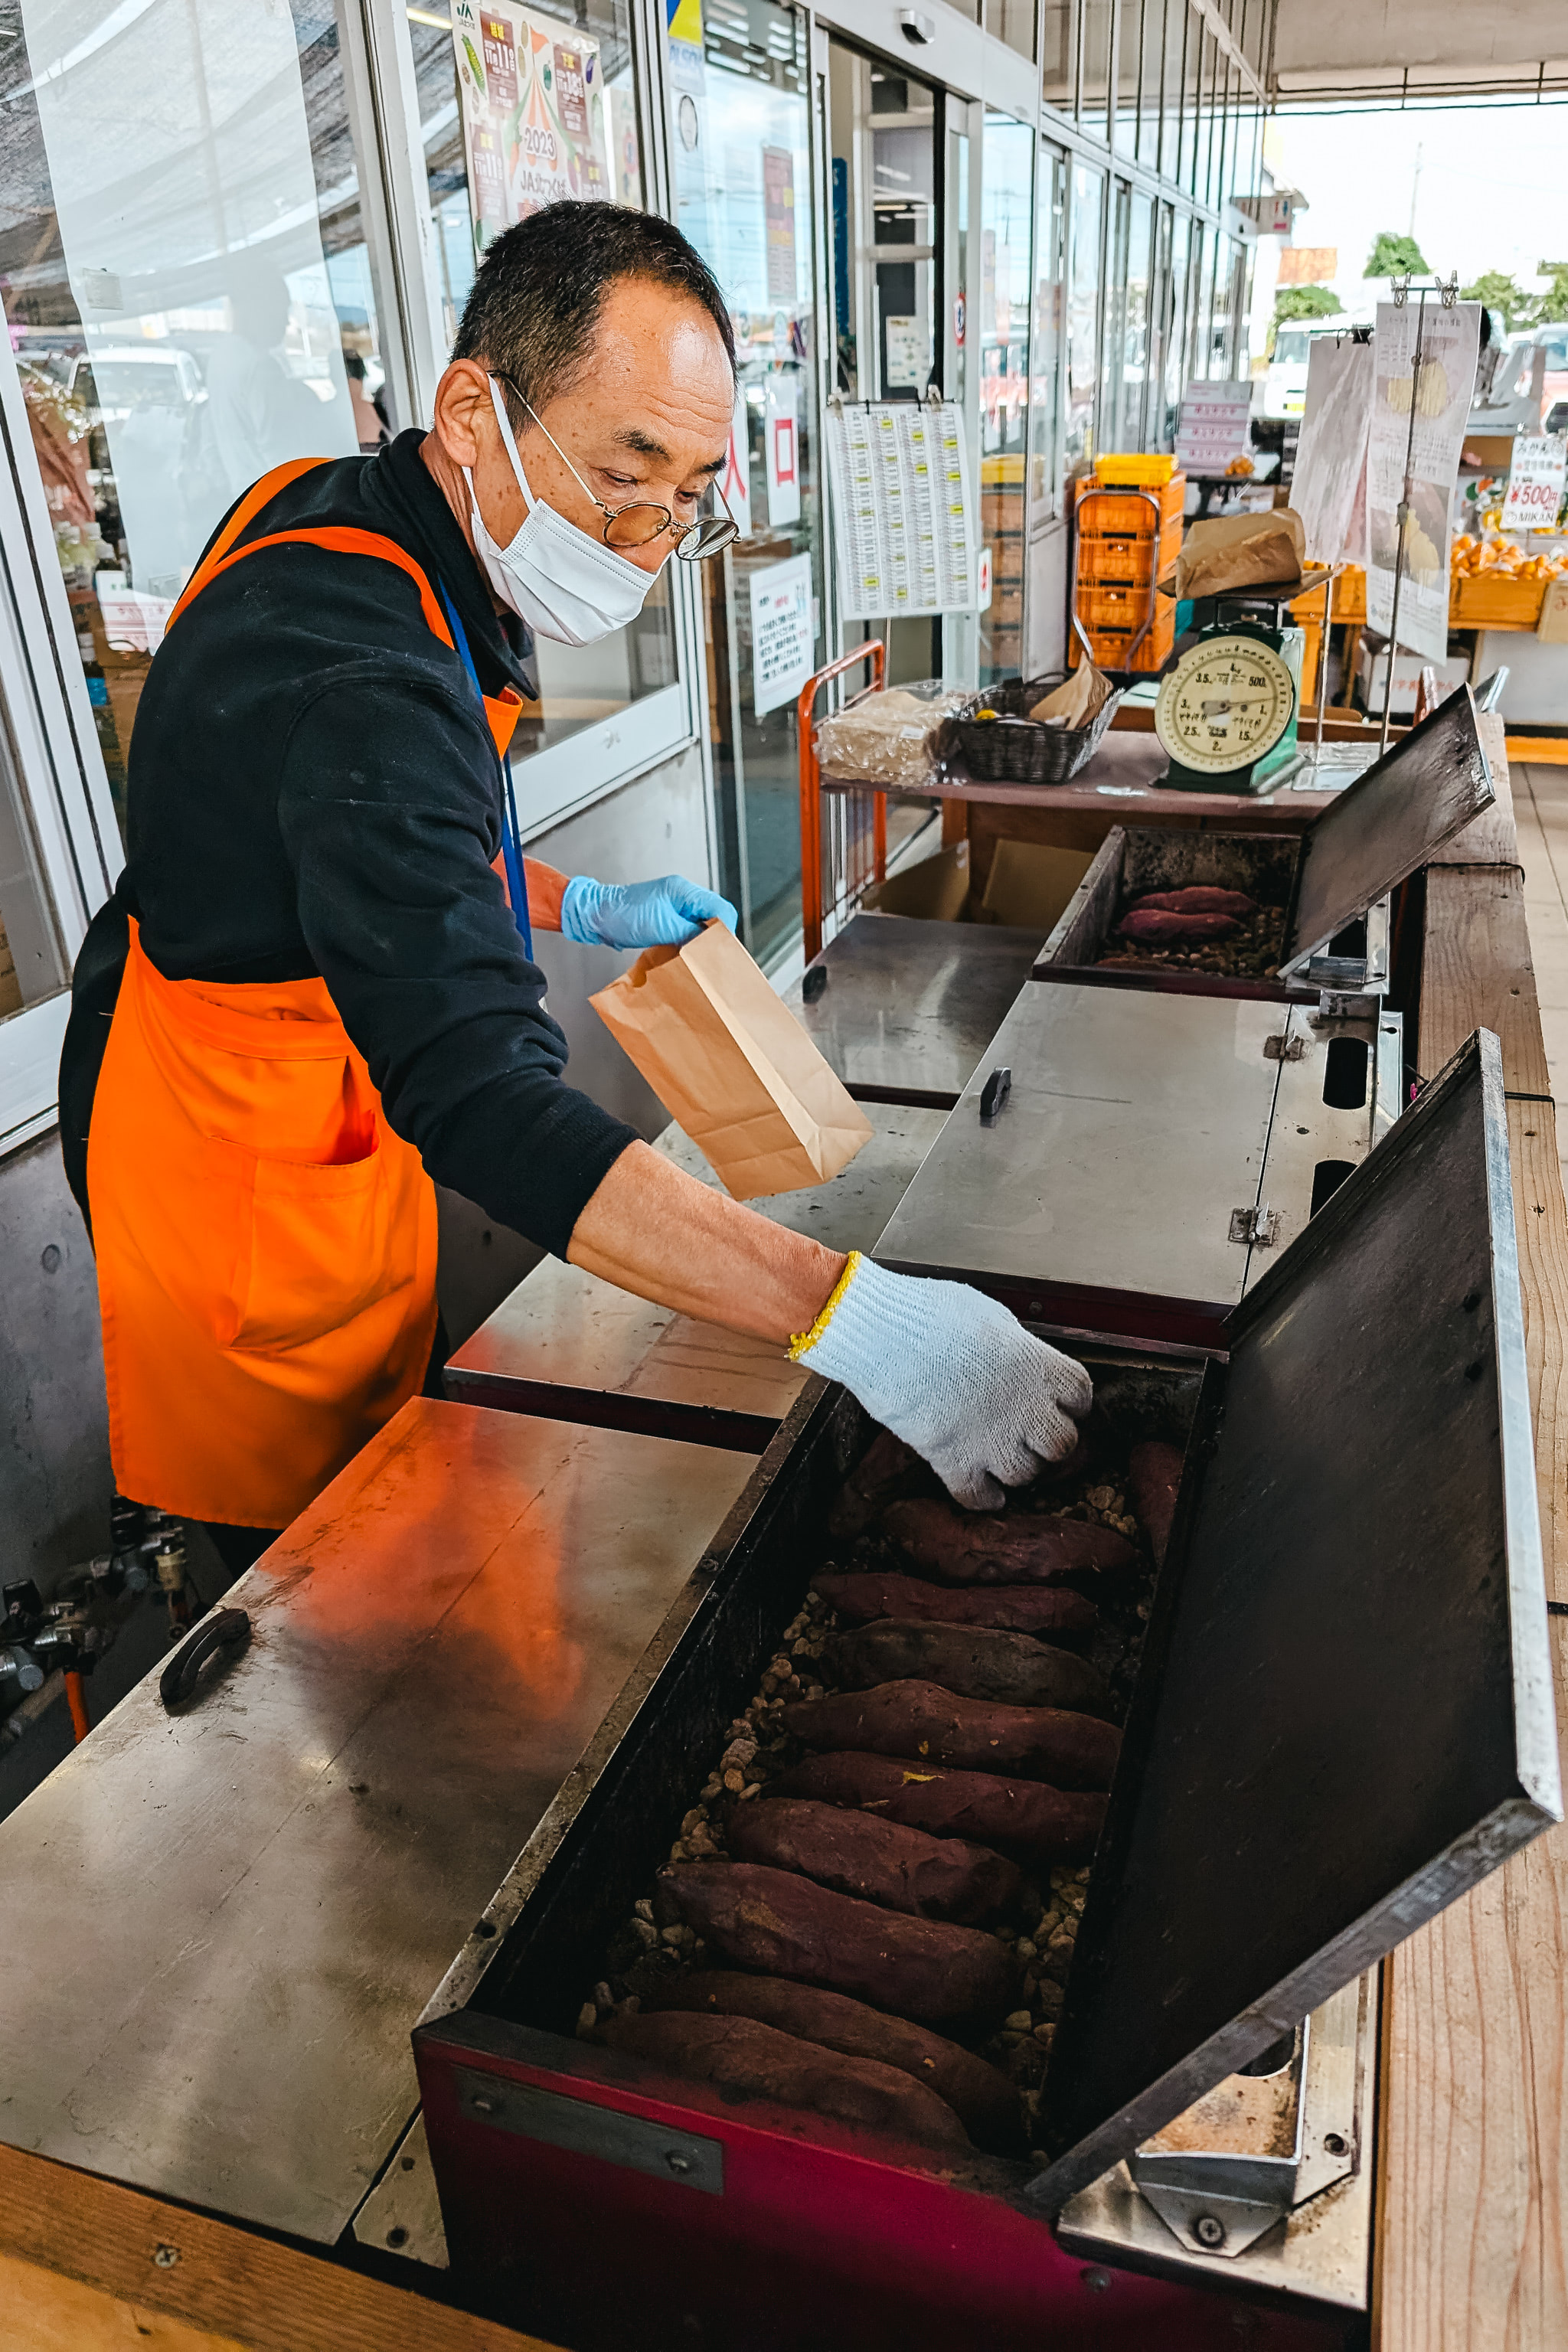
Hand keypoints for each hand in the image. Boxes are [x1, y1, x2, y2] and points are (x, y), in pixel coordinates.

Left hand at [560, 873, 737, 950]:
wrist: (595, 916)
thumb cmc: (623, 916)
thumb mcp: (663, 927)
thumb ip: (692, 935)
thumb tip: (711, 946)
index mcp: (684, 892)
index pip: (721, 910)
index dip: (725, 932)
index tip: (721, 952)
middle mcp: (682, 897)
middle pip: (713, 919)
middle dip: (713, 940)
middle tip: (710, 959)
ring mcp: (673, 908)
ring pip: (699, 928)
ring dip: (699, 945)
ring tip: (695, 960)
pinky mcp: (664, 920)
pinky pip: (685, 933)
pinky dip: (686, 946)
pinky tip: (682, 957)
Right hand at [791, 1255, 1091, 1509]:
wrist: (883, 1333)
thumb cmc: (932, 1313)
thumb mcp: (991, 1316)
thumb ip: (1016, 1347)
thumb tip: (1019, 1358)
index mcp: (1038, 1366)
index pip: (1080, 1395)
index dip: (1070, 1402)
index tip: (1059, 1402)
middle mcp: (1024, 1407)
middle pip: (1062, 1444)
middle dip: (1048, 1441)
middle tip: (1031, 1434)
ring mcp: (991, 1438)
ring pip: (1024, 1474)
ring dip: (1015, 1467)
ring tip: (1001, 1456)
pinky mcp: (953, 1459)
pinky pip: (979, 1498)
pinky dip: (983, 1498)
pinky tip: (983, 1491)